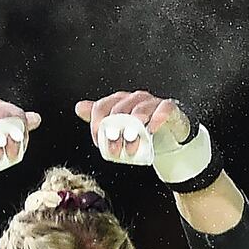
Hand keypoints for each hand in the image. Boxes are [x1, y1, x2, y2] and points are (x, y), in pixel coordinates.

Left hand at [75, 90, 189, 156]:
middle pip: (119, 110)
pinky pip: (163, 110)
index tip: (98, 143)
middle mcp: (135, 98)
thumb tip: (79, 107)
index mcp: (120, 101)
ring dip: (133, 129)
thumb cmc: (141, 129)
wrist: (167, 135)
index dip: (96, 125)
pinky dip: (157, 120)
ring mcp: (153, 102)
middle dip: (114, 131)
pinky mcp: (169, 108)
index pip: (102, 107)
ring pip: (140, 110)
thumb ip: (100, 117)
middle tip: (114, 150)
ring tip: (130, 146)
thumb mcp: (118, 126)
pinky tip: (151, 131)